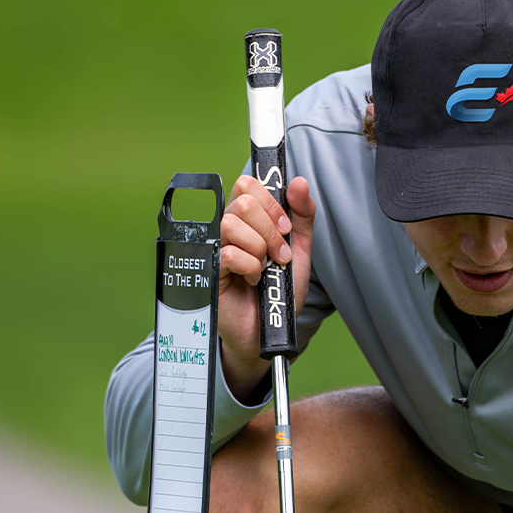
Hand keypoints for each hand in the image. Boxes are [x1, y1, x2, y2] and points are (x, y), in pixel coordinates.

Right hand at [217, 173, 315, 399]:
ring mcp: (216, 247)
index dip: (270, 201)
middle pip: (243, 202)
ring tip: (265, 268)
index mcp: (248, 219)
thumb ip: (302, 216)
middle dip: (270, 229)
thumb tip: (299, 183)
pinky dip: (249, 267)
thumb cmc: (279, 290)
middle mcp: (229, 229)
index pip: (247, 185)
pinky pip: (229, 253)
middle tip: (281, 254)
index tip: (285, 226)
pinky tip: (252, 280)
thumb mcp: (301, 250)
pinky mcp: (209, 270)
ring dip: (260, 249)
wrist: (271, 329)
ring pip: (233, 225)